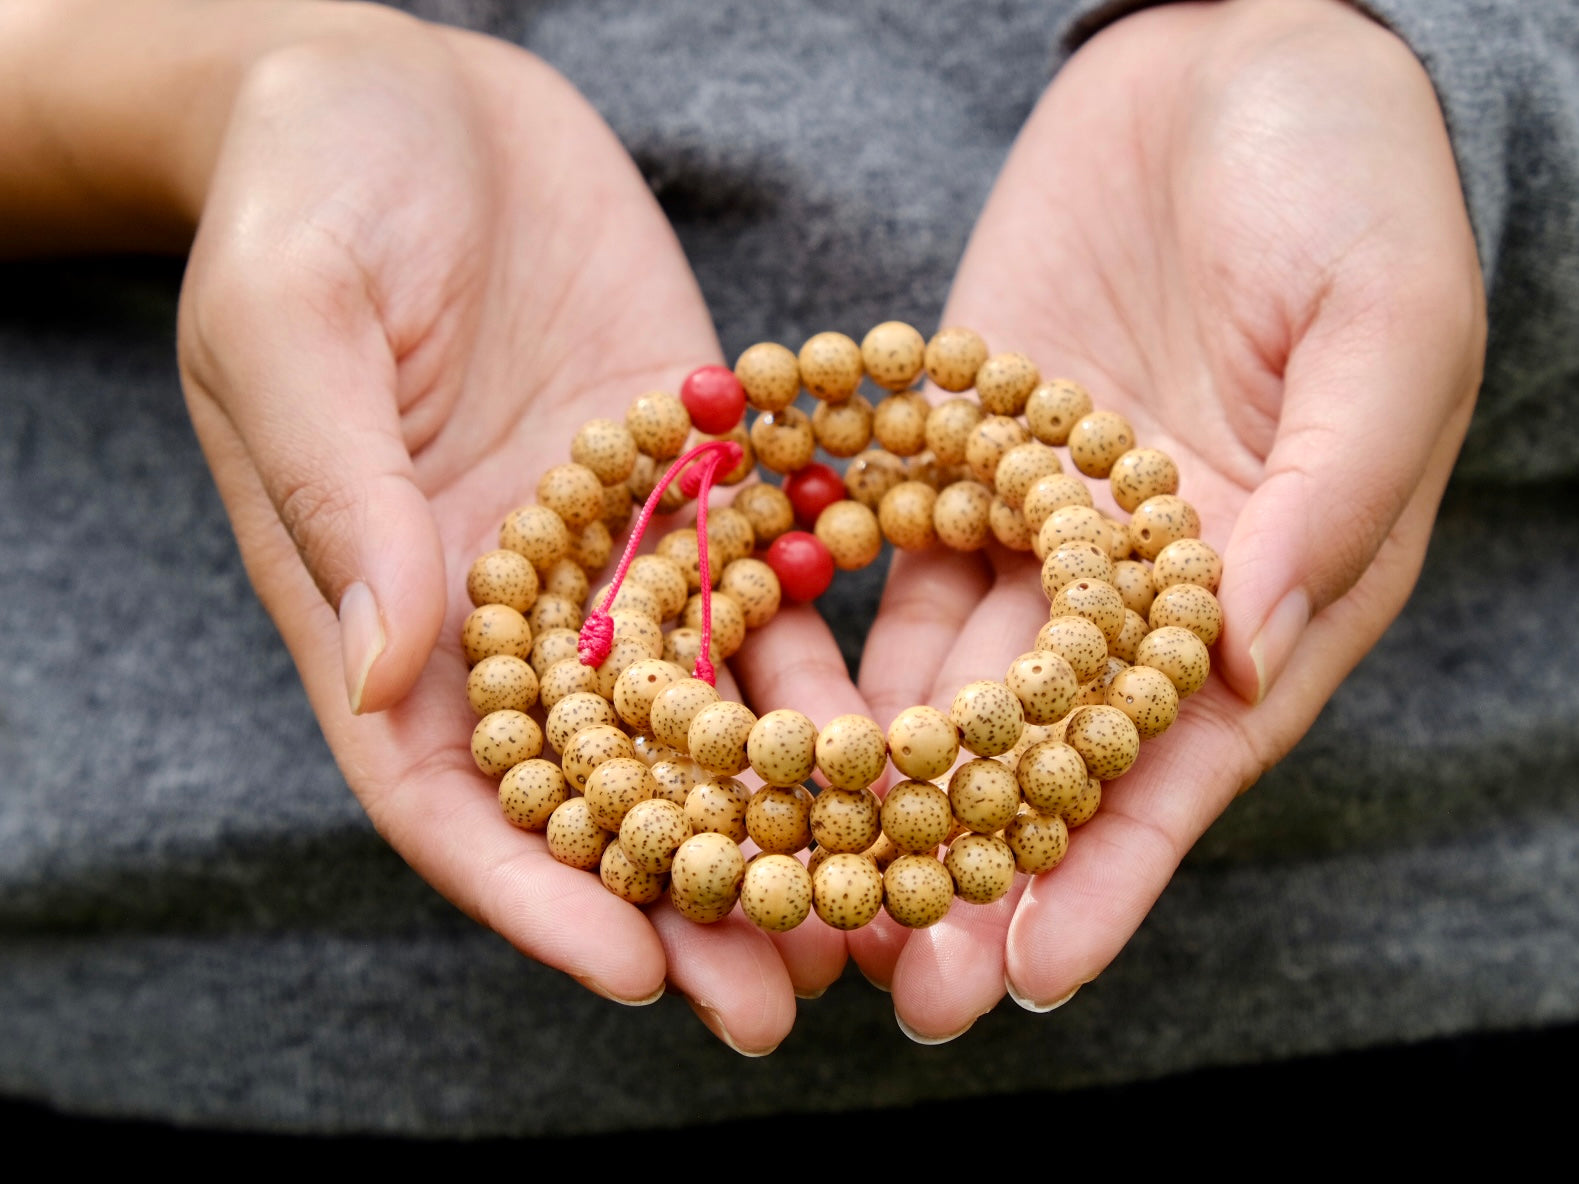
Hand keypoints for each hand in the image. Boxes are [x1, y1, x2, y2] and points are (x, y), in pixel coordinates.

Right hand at [174, 7, 856, 1052]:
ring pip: (708, 718)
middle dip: (687, 893)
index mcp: (389, 604)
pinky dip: (835, 675)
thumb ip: (339, 498)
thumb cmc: (315, 194)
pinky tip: (917, 744)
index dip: (531, 893)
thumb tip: (387, 667)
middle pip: (599, 789)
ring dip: (787, 817)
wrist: (414, 95)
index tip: (631, 971)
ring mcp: (615, 556)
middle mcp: (514, 610)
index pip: (451, 791)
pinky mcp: (700, 488)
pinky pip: (777, 595)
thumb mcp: (295, 325)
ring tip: (877, 909)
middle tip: (781, 1000)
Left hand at [852, 0, 1485, 1036]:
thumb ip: (1331, 491)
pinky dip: (832, 649)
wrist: (1228, 58)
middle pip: (1050, 757)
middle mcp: (1138, 591)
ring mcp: (1037, 535)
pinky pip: (882, 574)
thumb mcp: (1381, 322)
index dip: (1113, 870)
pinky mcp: (952, 467)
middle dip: (976, 875)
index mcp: (1269, 589)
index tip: (1035, 973)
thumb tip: (1245, 661)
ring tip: (803, 894)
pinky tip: (758, 729)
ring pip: (950, 692)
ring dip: (880, 795)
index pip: (1183, 759)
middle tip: (898, 992)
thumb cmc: (1345, 178)